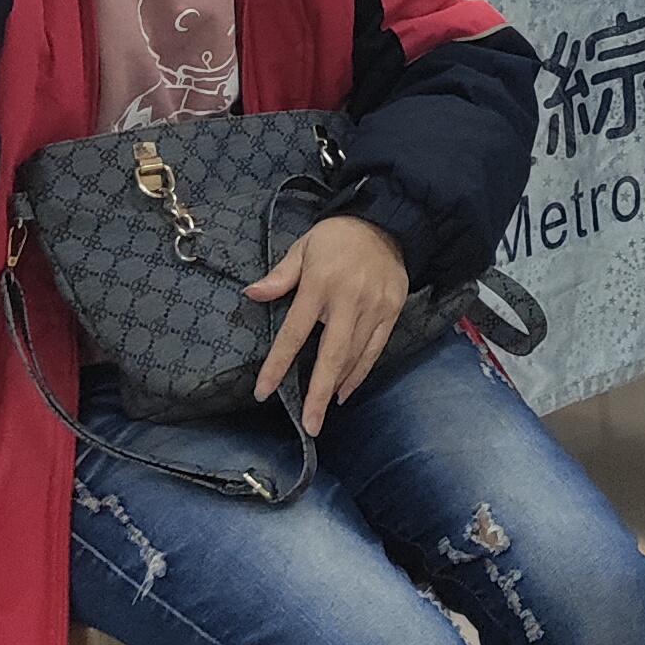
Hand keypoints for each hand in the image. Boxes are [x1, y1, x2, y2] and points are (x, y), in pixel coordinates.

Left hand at [247, 213, 411, 432]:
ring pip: (355, 356)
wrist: (386, 222)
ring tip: (322, 410)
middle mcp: (348, 299)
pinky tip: (346, 390)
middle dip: (318, 392)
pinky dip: (360, 372)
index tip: (264, 390)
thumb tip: (251, 293)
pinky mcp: (392, 311)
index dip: (278, 363)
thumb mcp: (303, 247)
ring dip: (338, 386)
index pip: (294, 331)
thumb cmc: (337, 237)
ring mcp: (374, 306)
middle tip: (310, 423)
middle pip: (332, 354)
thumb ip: (280, 276)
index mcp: (320, 283)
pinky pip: (375, 349)